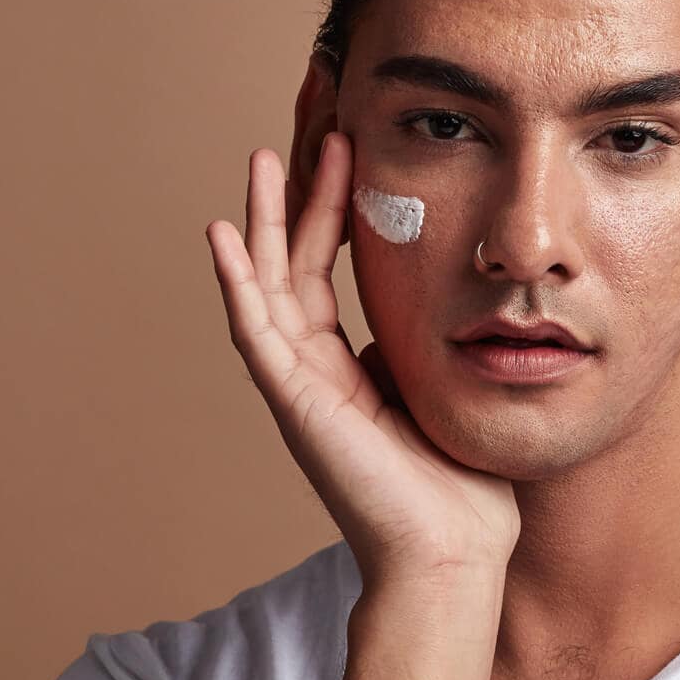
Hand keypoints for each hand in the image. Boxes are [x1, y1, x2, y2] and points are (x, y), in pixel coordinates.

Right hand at [206, 131, 518, 585]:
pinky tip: (221, 233)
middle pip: (292, 260)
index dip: (332, 205)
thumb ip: (420, 350)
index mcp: (344, 367)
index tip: (347, 143)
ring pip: (267, 284)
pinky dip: (236, 281)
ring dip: (264, 218)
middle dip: (298, 189)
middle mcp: (312, 369)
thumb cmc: (458, 488)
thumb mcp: (443, 392)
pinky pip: (255, 330)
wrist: (451, 553)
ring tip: (262, 155)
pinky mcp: (294, 403)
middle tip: (305, 125)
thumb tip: (417, 314)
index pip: (326, 268)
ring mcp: (298, 385)